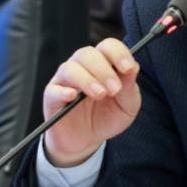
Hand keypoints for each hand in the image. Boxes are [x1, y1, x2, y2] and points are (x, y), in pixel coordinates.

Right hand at [41, 38, 140, 167]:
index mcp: (102, 63)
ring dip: (87, 80)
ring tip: (100, 95)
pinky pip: (54, 89)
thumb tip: (134, 67)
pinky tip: (74, 96)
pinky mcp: (52, 97)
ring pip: (71, 68)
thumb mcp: (127, 106)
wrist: (86, 141)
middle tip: (115, 89)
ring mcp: (65, 80)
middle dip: (104, 70)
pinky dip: (64, 91)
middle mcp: (82, 66)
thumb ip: (130, 88)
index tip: (128, 68)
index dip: (118, 53)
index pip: (108, 46)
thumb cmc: (107, 118)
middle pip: (88, 53)